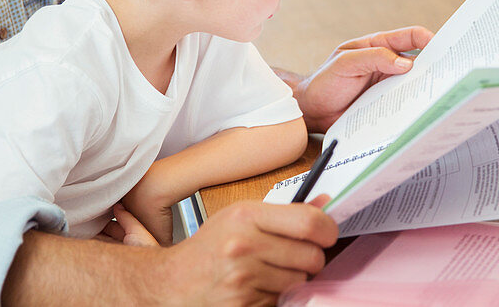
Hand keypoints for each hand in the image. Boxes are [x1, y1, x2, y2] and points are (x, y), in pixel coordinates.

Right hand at [5, 199, 336, 304]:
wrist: (170, 284)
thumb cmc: (208, 248)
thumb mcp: (240, 217)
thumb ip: (282, 212)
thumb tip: (325, 203)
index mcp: (245, 215)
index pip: (310, 222)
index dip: (328, 229)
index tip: (328, 233)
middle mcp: (244, 245)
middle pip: (312, 256)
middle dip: (312, 258)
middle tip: (298, 255)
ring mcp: (243, 278)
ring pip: (300, 281)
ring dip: (293, 279)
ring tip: (270, 272)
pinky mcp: (243, 304)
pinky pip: (281, 301)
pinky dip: (275, 297)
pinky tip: (257, 288)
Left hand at [290, 26, 433, 131]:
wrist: (311, 110)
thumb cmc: (325, 82)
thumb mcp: (345, 64)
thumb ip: (373, 58)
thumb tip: (406, 63)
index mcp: (379, 46)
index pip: (410, 36)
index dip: (428, 39)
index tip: (441, 48)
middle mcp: (388, 64)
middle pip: (419, 61)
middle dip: (435, 64)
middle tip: (449, 73)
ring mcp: (389, 85)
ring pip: (416, 83)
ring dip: (427, 87)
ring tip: (441, 95)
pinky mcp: (387, 104)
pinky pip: (406, 103)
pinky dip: (416, 106)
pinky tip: (423, 113)